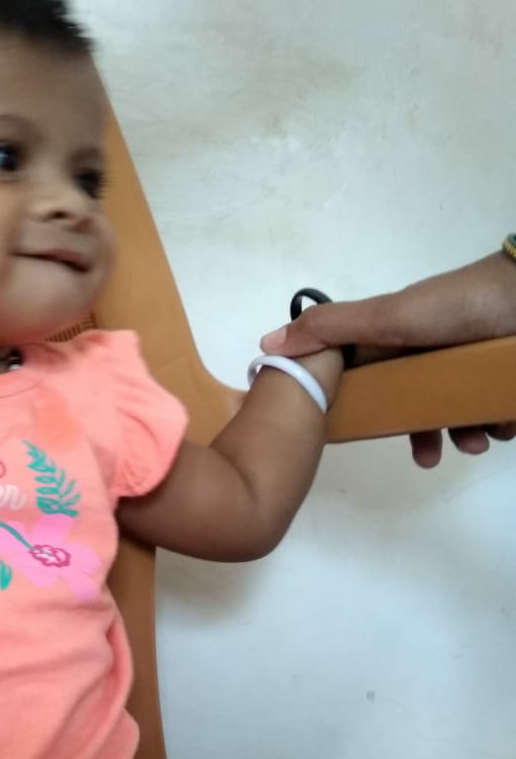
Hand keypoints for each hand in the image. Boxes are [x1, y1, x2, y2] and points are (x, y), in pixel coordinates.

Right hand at [259, 252, 515, 466]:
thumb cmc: (456, 305)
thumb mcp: (389, 316)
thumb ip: (330, 329)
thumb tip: (265, 345)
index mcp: (399, 339)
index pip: (369, 380)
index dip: (361, 408)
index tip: (356, 434)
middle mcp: (432, 353)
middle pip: (415, 404)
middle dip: (421, 433)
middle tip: (427, 454)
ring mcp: (469, 366)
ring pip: (456, 413)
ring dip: (463, 434)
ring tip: (475, 440)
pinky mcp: (500, 381)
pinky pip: (493, 413)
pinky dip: (496, 424)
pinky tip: (501, 424)